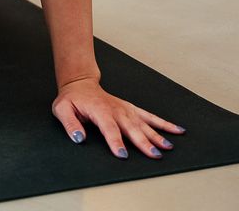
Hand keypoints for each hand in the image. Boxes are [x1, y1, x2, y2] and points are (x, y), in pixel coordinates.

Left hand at [51, 78, 185, 157]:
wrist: (80, 84)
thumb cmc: (72, 99)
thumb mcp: (62, 109)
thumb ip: (70, 124)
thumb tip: (79, 138)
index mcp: (100, 111)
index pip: (109, 129)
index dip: (116, 142)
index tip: (123, 155)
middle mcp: (116, 110)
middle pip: (132, 128)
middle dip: (144, 142)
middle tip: (155, 155)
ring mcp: (126, 109)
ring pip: (144, 123)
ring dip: (157, 135)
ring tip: (169, 147)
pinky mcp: (132, 109)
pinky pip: (150, 116)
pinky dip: (163, 123)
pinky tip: (176, 130)